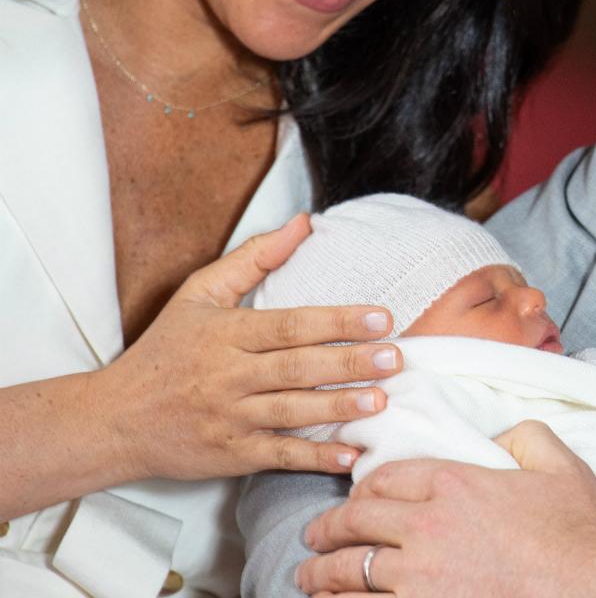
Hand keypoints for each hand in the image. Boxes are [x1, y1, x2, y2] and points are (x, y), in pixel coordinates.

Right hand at [98, 214, 404, 481]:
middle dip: (349, 363)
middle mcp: (228, 376)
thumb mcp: (199, 294)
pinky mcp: (229, 455)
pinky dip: (313, 458)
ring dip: (338, 408)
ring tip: (380, 400)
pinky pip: (277, 456)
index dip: (338, 322)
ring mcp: (229, 418)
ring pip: (290, 411)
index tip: (382, 317)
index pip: (290, 325)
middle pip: (297, 367)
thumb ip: (254, 257)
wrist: (114, 420)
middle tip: (395, 357)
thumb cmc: (165, 350)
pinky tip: (349, 455)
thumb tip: (304, 222)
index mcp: (226, 334)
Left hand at [297, 421, 595, 597]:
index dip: (364, 485)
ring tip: (310, 576)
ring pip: (347, 573)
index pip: (387, 477)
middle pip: (356, 522)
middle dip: (328, 529)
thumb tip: (502, 434)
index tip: (357, 497)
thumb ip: (526, 437)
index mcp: (456, 484)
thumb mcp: (563, 468)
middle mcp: (428, 528)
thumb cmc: (583, 539)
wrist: (595, 595)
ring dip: (321, 573)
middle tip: (315, 536)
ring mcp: (420, 579)